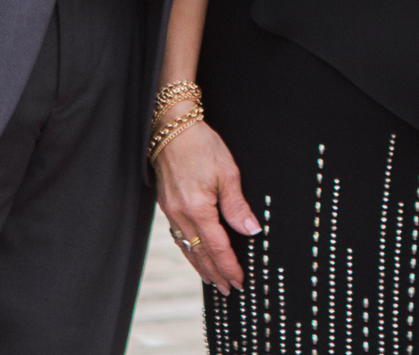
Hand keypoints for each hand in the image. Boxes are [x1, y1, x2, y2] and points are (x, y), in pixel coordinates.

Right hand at [155, 115, 258, 293]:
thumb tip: (251, 230)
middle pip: (200, 254)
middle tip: (228, 289)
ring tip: (213, 280)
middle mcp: (180, 215)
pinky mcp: (167, 206)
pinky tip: (196, 255)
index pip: (217, 247)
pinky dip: (189, 251)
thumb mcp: (227, 172)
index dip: (229, 266)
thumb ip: (237, 205)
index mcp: (197, 208)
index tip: (239, 281)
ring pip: (187, 249)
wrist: (171, 129)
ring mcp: (171, 212)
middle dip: (215, 273)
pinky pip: (179, 237)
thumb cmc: (202, 146)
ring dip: (201, 266)